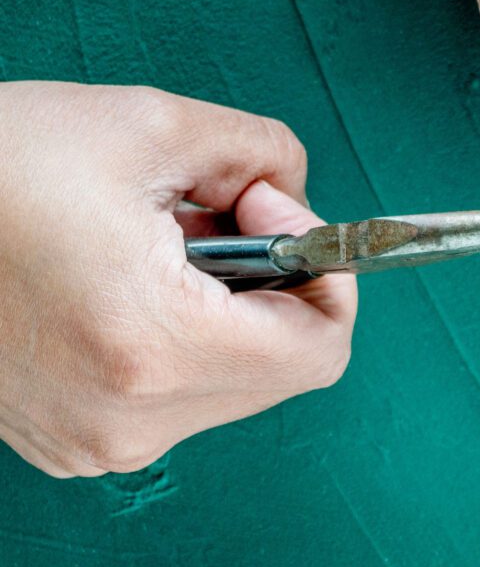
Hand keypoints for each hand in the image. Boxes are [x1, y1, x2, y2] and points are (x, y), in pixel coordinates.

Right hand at [0, 82, 356, 476]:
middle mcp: (127, 420)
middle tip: (216, 210)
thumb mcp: (147, 124)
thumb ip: (262, 151)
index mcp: (154, 348)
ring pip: (232, 381)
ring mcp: (93, 442)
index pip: (319, 350)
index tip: (272, 210)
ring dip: (227, 308)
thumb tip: (295, 195)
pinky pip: (174, 395)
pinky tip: (128, 279)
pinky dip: (180, 337)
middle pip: (282, 367)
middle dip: (273, 283)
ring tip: (160, 241)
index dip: (322, 272)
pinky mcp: (68, 439)